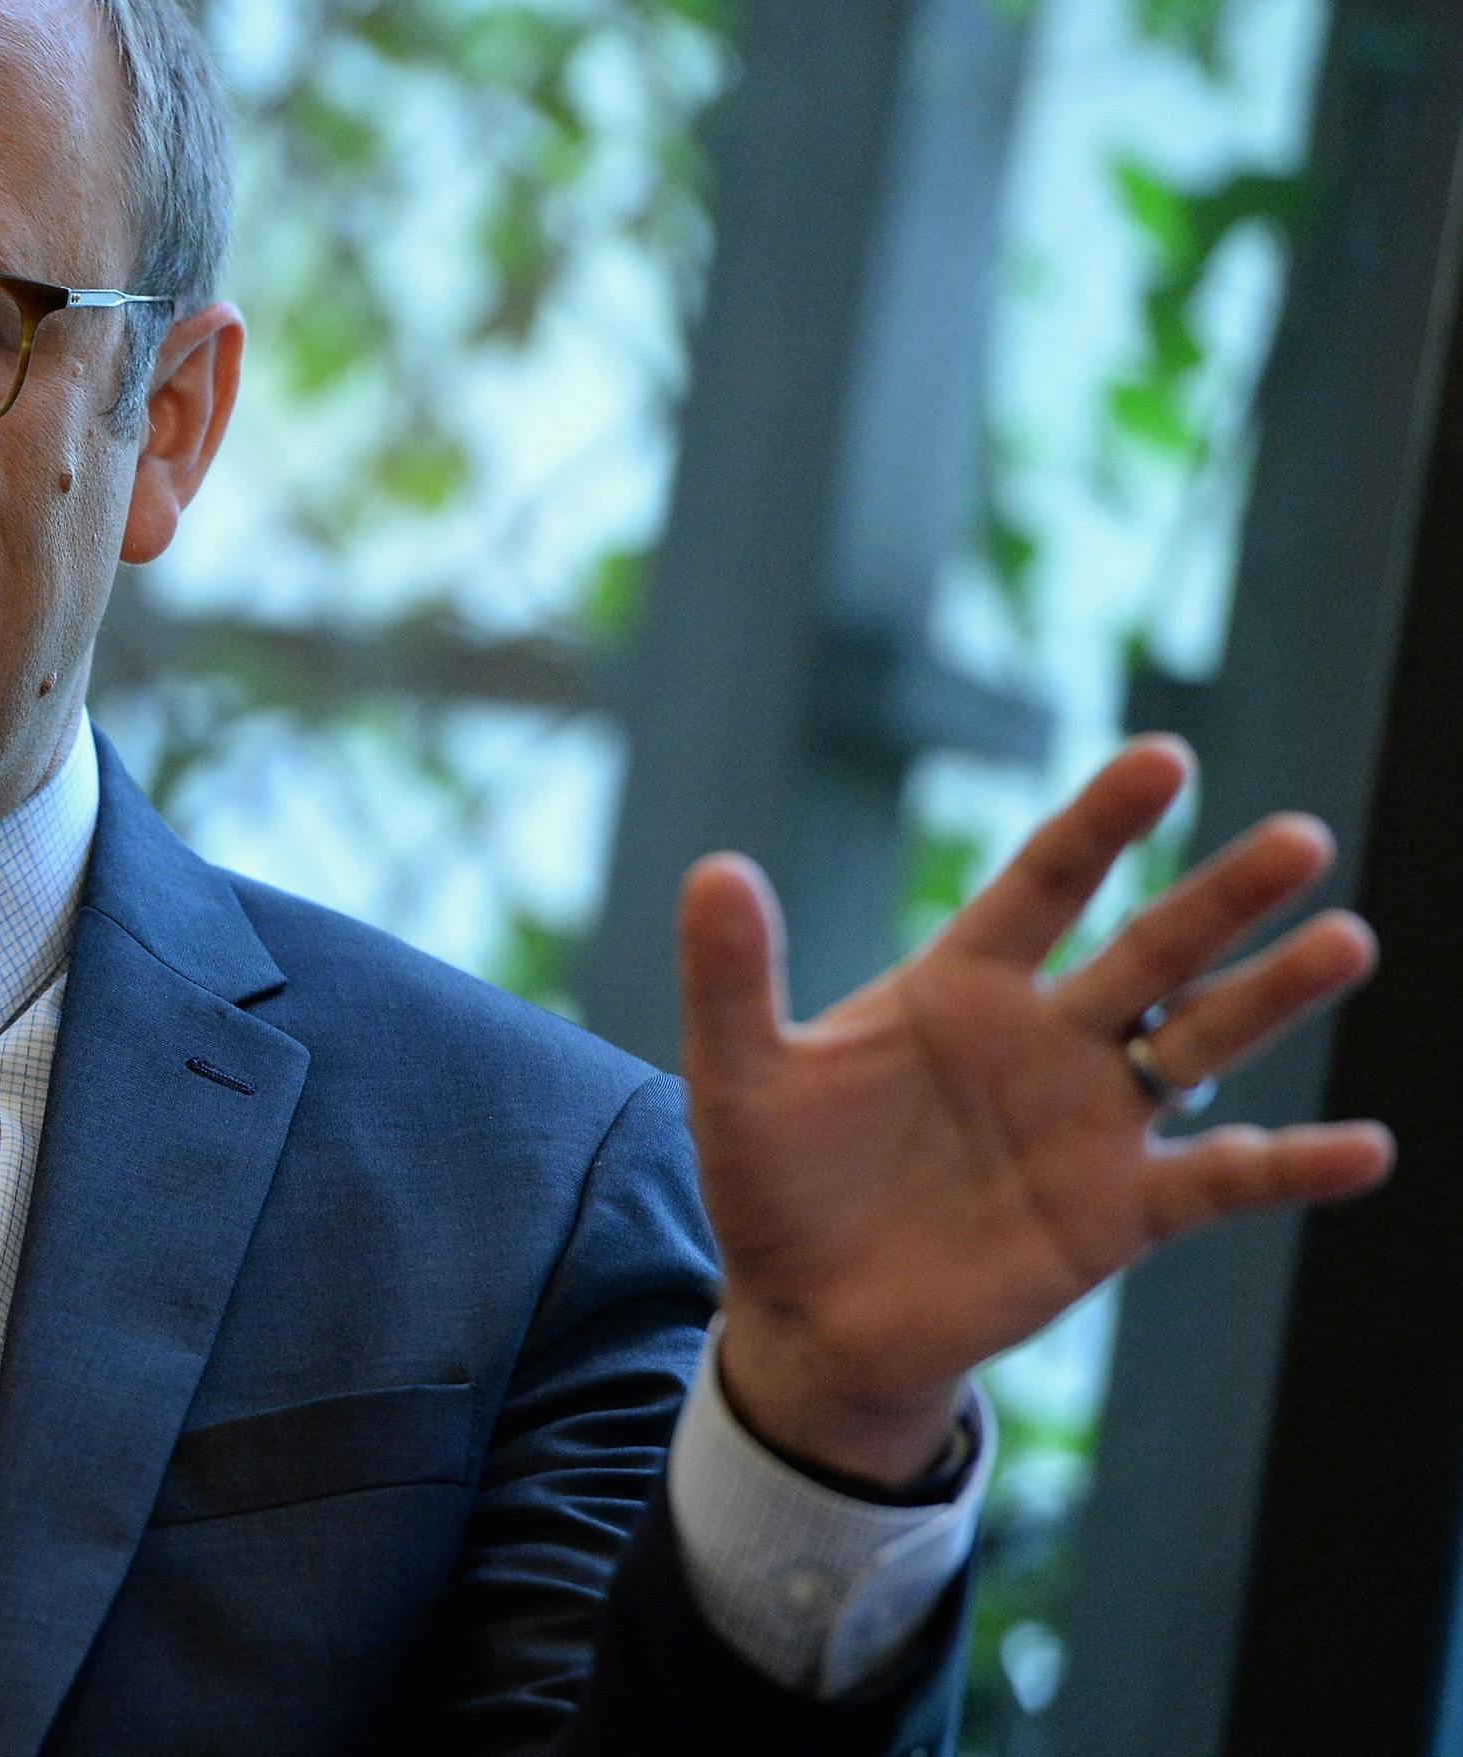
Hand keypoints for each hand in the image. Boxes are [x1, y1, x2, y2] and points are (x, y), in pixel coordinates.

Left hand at [682, 737, 1389, 1488]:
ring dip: (1271, 998)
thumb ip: (731, 976)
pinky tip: (1365, 1147)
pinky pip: (1220, 1181)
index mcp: (958, 989)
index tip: (1163, 758)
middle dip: (1222, 896)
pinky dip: (1291, 1166)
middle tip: (1301, 838)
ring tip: (1346, 940)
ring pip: (1202, 1044)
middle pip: (1149, 949)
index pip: (1043, 885)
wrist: (804, 1318)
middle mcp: (1043, 1041)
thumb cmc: (772, 1185)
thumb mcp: (737, 1077)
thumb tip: (713, 869)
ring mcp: (1089, 1124)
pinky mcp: (1116, 1213)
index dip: (1099, 824)